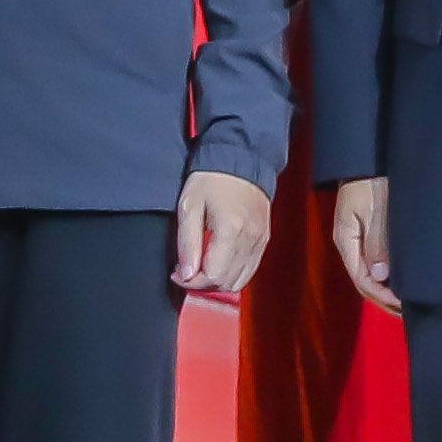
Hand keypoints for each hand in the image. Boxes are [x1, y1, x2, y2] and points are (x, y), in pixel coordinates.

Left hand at [173, 170, 272, 298]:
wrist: (241, 158)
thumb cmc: (212, 178)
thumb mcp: (189, 206)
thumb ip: (187, 243)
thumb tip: (185, 274)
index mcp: (231, 230)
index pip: (212, 276)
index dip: (191, 281)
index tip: (178, 273)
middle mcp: (250, 238)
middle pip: (226, 282)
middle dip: (203, 284)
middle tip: (187, 270)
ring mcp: (260, 239)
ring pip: (240, 280)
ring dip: (218, 281)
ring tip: (202, 267)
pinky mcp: (264, 238)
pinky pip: (250, 269)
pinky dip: (233, 273)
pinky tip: (218, 261)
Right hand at [331, 177, 400, 310]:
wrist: (367, 161)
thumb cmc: (369, 182)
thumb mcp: (374, 209)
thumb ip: (377, 241)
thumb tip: (381, 276)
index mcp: (347, 242)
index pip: (361, 279)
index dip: (380, 295)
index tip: (401, 305)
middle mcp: (350, 246)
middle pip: (365, 281)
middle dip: (383, 299)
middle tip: (406, 312)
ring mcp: (358, 240)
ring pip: (370, 273)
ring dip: (386, 289)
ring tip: (405, 303)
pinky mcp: (368, 234)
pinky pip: (376, 261)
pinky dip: (387, 275)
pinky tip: (400, 280)